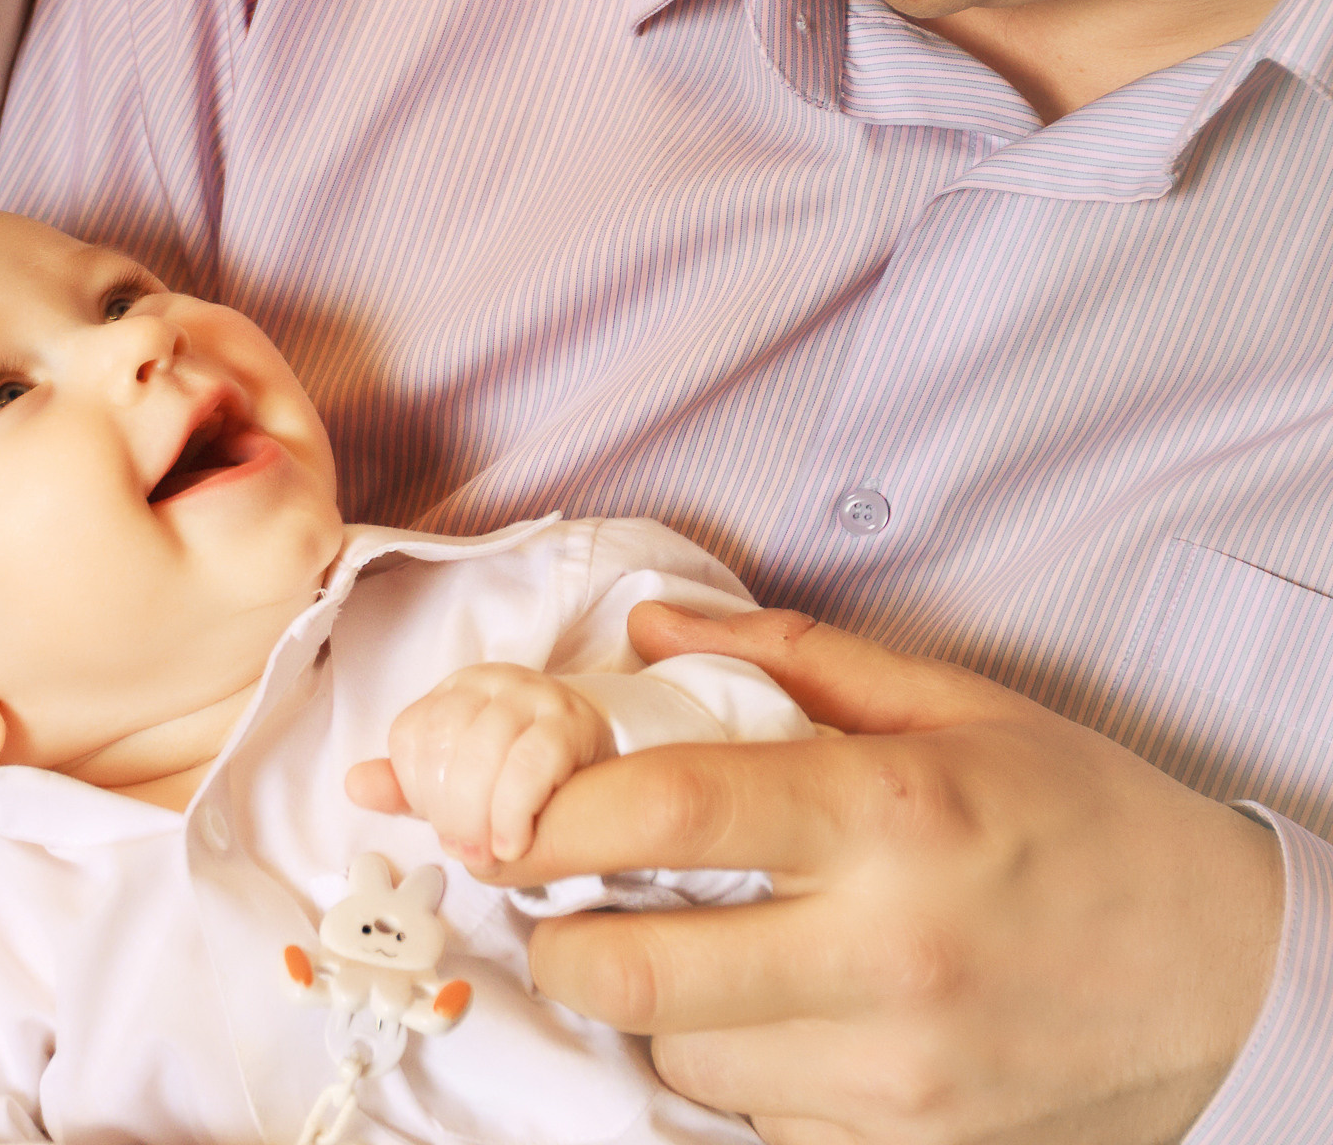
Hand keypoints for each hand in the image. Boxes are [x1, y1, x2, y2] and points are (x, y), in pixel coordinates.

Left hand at [346, 663, 615, 868]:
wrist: (598, 766)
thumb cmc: (519, 775)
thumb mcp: (458, 781)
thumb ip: (405, 786)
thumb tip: (355, 786)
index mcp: (454, 692)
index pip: (411, 737)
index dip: (418, 792)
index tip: (440, 829)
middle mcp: (490, 683)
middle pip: (443, 745)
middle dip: (448, 812)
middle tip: (466, 851)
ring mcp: (532, 696)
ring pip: (482, 753)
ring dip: (479, 818)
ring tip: (490, 852)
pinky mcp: (571, 722)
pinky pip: (529, 765)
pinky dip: (512, 813)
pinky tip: (514, 842)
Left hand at [478, 602, 1282, 1144]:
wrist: (1228, 982)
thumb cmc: (1083, 827)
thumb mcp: (951, 705)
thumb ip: (785, 659)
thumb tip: (647, 632)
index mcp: (888, 816)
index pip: (661, 814)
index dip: (545, 812)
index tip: (501, 808)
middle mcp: (884, 954)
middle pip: (629, 967)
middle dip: (553, 932)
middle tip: (553, 894)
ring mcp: (893, 1073)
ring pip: (676, 1053)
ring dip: (651, 1000)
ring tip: (699, 944)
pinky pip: (749, 1117)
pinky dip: (730, 1065)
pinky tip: (774, 1013)